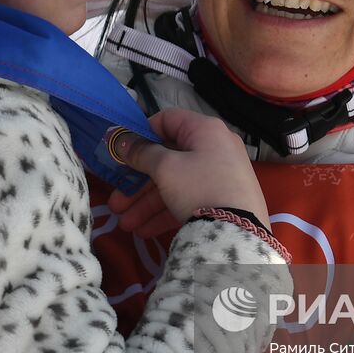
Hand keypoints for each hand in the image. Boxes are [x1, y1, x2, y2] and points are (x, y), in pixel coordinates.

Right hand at [107, 108, 268, 225]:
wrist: (237, 232)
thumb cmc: (199, 188)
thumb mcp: (165, 168)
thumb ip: (141, 153)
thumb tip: (120, 139)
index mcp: (205, 130)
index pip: (167, 120)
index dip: (142, 134)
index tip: (123, 153)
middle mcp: (215, 148)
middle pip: (167, 159)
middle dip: (138, 183)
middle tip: (116, 202)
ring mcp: (220, 176)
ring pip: (175, 184)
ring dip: (146, 203)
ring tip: (125, 225)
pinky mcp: (222, 200)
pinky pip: (188, 199)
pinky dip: (166, 212)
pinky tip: (144, 231)